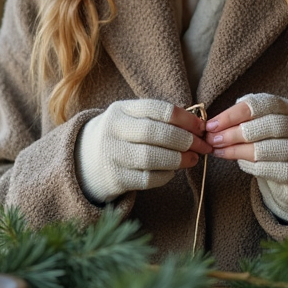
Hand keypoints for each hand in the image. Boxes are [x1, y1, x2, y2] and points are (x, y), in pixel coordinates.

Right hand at [76, 99, 212, 204]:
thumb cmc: (121, 136)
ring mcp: (112, 155)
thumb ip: (160, 119)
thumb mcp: (132, 118)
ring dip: (178, 159)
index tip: (201, 127)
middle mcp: (113, 130)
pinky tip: (172, 171)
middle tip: (202, 145)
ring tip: (192, 159)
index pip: (158, 109)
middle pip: (156, 133)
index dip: (185, 118)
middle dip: (185, 140)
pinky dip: (166, 175)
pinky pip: (147, 179)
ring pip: (152, 157)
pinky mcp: (115, 179)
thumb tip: (198, 127)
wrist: (85, 160)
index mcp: (121, 109)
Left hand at [206, 93, 287, 220]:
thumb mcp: (263, 125)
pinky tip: (238, 163)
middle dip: (234, 132)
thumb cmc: (274, 143)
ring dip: (237, 150)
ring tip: (219, 152)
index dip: (233, 114)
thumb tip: (214, 124)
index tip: (212, 125)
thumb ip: (244, 119)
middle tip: (212, 140)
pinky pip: (268, 168)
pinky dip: (248, 165)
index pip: (261, 104)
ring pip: (265, 148)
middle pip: (266, 125)